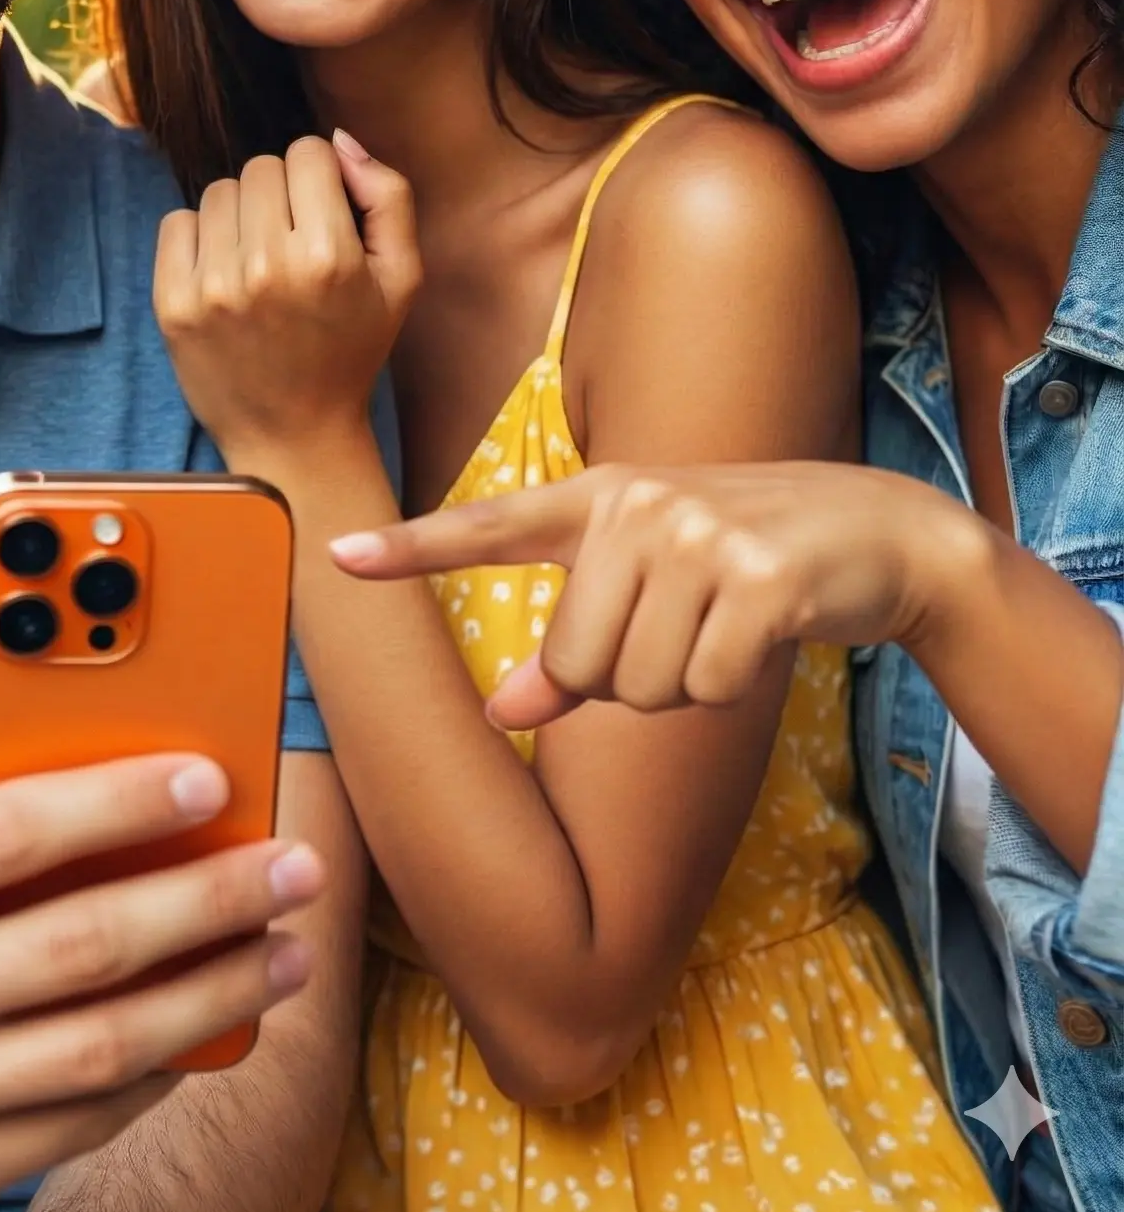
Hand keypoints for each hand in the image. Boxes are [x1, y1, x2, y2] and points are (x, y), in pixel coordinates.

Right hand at [0, 696, 321, 1211]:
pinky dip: (160, 1070)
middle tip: (289, 870)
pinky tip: (212, 1021)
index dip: (115, 803)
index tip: (207, 780)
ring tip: (287, 949)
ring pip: (99, 1047)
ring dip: (215, 996)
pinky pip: (80, 1121)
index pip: (3, 836)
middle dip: (206, 904)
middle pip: (77, 948)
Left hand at [155, 131, 420, 460]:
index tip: (324, 218)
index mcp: (329, 255)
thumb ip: (389, 197)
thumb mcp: (401, 279)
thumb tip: (341, 141)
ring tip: (259, 263)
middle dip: (281, 195)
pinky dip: (199, 238)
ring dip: (240, 215)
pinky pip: (177, 222)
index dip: (320, 180)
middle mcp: (267, 266)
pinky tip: (224, 275)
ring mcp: (213, 286)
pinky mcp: (173, 303)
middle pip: (261, 167)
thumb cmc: (351, 352)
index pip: (308, 153)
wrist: (293, 435)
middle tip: (292, 245)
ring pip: (219, 191)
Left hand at [330, 461, 986, 728]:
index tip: (335, 556)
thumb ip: (569, 648)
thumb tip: (503, 713)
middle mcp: (635, 505)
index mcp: (596, 498)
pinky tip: (761, 633)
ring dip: (681, 685)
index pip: (485, 527)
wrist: (874, 530)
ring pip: (637, 686)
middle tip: (681, 629)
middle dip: (623, 680)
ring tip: (720, 624)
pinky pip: (704, 689)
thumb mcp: (649, 586)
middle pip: (575, 662)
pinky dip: (729, 685)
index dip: (409, 549)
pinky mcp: (759, 577)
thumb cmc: (740, 562)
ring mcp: (697, 535)